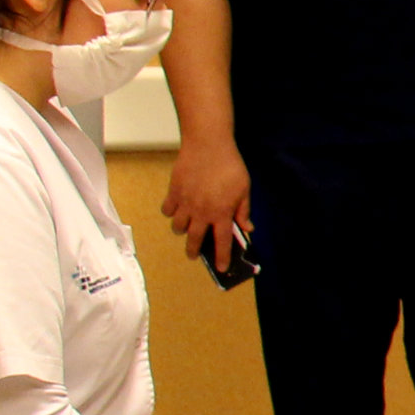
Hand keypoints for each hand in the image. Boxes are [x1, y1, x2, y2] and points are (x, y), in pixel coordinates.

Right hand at [161, 136, 252, 265]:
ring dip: (182, 230)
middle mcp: (201, 213)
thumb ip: (244, 210)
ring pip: (177, 227)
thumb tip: (247, 228)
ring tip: (186, 228)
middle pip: (194, 239)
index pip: (222, 242)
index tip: (222, 269)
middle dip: (193, 251)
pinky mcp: (173, 192)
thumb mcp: (244, 189)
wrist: (208, 145)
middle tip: (193, 254)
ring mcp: (184, 203)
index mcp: (221, 214)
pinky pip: (167, 210)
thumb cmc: (230, 166)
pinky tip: (176, 209)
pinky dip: (170, 212)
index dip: (222, 257)